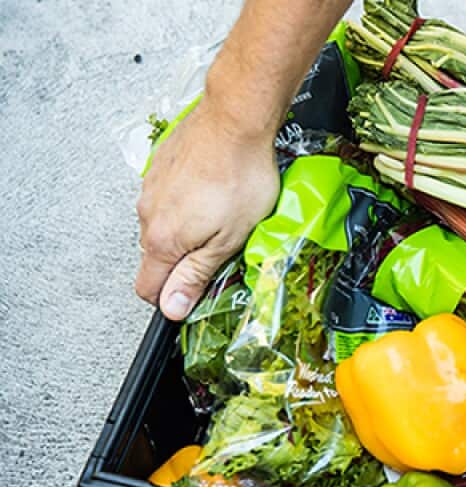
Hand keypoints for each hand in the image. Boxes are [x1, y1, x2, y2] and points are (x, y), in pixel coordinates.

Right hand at [135, 99, 278, 319]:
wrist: (235, 121)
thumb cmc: (240, 177)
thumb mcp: (228, 240)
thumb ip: (196, 275)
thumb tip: (172, 307)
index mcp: (163, 240)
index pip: (147, 288)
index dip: (171, 298)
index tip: (193, 293)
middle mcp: (148, 214)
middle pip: (156, 257)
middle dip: (185, 262)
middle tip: (222, 248)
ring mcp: (150, 188)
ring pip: (163, 225)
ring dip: (187, 229)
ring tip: (223, 215)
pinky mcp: (160, 167)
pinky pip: (167, 197)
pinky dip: (187, 201)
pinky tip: (213, 191)